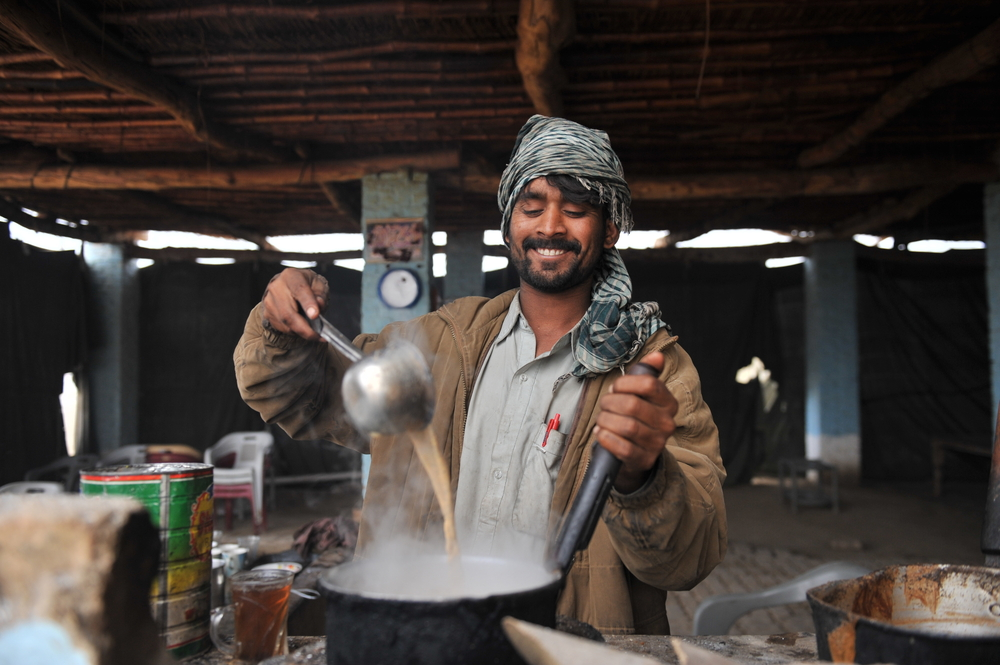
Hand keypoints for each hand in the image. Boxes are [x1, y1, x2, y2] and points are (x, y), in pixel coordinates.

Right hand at [261, 268, 328, 340]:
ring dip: (301, 332)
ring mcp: (269, 301)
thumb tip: (319, 306)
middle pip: (289, 313)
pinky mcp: (267, 313)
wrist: (288, 285)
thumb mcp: (318, 284)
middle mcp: (276, 288)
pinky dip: (294, 331)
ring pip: (285, 323)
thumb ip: (321, 295)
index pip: (299, 290)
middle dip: (304, 328)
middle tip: (318, 337)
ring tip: (313, 333)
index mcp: (291, 276)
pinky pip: (281, 327)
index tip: (315, 315)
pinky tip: (301, 327)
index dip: (308, 304)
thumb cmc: (306, 284)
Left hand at [593, 351, 678, 492]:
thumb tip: (657, 356)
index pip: (649, 384)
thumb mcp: (642, 395)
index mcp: (669, 403)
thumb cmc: (636, 418)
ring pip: (626, 426)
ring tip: (602, 420)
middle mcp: (667, 424)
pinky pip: (621, 447)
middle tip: (605, 405)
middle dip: (610, 403)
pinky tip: (601, 434)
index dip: (624, 384)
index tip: (615, 389)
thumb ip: (648, 373)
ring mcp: (656, 444)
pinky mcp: (643, 459)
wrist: (636, 453)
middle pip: (633, 405)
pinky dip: (606, 438)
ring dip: (606, 420)